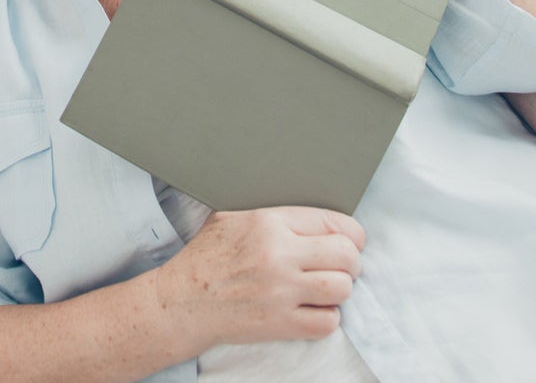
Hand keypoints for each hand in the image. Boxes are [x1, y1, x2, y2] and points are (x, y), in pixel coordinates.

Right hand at [155, 207, 363, 349]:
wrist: (184, 300)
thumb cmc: (207, 256)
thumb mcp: (232, 216)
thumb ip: (272, 212)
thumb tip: (307, 212)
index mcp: (269, 222)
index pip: (334, 222)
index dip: (351, 233)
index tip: (350, 240)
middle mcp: (279, 255)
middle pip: (346, 255)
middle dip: (351, 261)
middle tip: (343, 265)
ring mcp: (281, 291)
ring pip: (342, 288)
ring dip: (341, 289)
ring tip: (328, 287)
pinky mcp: (280, 324)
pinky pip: (327, 322)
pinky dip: (327, 317)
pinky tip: (314, 309)